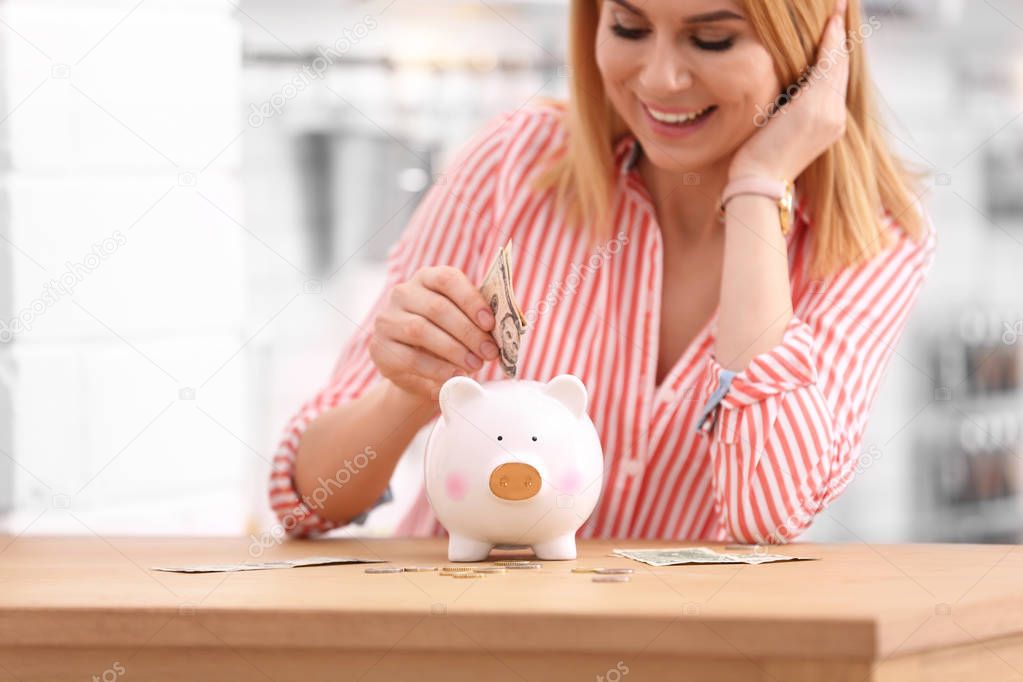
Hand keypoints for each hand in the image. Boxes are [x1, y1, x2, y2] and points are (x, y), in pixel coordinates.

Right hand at [370, 265, 499, 400]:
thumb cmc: (446, 339)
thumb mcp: (462, 324)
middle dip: (468, 332)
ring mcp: (387, 319)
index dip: (471, 300)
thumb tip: (507, 327)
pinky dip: (436, 368)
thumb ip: (479, 320)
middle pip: (437, 308)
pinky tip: (454, 375)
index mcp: (426, 278)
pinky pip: (410, 357)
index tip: (490, 323)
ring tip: (475, 365)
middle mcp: (403, 293)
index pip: (447, 279)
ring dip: (454, 350)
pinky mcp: (379, 347)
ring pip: (421, 330)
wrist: (417, 371)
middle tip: (489, 352)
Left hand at [729, 0, 849, 181]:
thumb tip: (781, 93)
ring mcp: (829, 112)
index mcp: (828, 124)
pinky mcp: (816, 107)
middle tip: (839, 9)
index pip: (835, 81)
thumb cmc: (758, 161)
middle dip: (841, 37)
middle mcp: (835, 117)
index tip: (835, 30)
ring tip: (837, 9)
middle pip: (842, 68)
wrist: (757, 183)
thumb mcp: (778, 130)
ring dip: (837, 33)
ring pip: (838, 64)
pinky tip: (831, 22)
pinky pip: (827, 66)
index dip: (837, 53)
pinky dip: (830, 41)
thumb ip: (788, 109)